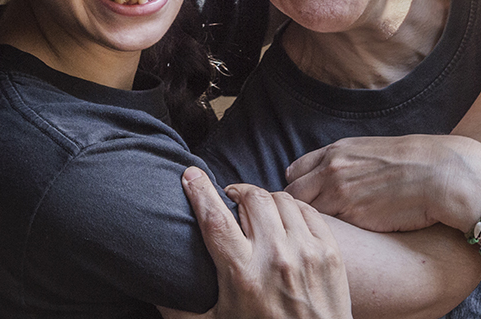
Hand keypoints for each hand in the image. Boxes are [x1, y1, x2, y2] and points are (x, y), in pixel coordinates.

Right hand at [159, 167, 351, 318]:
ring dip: (265, 199)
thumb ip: (179, 310)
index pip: (215, 218)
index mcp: (242, 274)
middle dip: (237, 191)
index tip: (190, 174)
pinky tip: (284, 219)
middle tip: (231, 198)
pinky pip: (308, 211)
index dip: (200, 191)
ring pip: (281, 200)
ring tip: (257, 210)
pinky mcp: (329, 252)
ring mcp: (306, 252)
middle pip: (252, 199)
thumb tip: (151, 292)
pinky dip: (293, 209)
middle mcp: (275, 258)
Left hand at [285, 135, 480, 232]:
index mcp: (336, 152)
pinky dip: (332, 236)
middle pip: (292, 196)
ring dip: (312, 224)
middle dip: (298, 208)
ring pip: (306, 216)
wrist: (440, 174)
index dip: (298, 187)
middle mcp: (331, 171)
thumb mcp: (371, 150)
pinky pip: (330, 231)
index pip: (294, 172)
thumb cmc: (414, 162)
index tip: (306, 198)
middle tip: (311, 220)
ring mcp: (339, 196)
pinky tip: (344, 238)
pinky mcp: (354, 219)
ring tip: (326, 232)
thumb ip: (346, 162)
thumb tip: (333, 177)